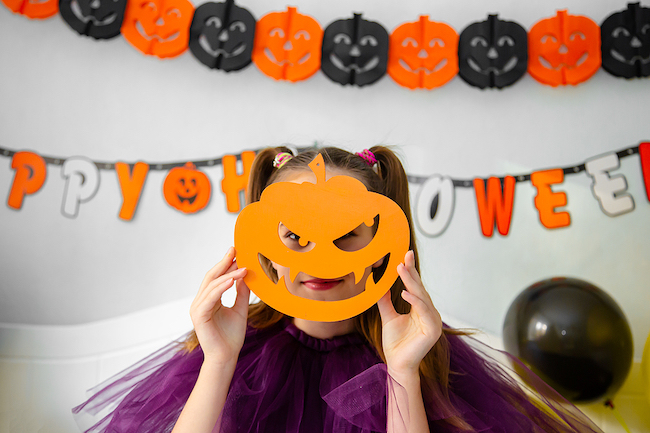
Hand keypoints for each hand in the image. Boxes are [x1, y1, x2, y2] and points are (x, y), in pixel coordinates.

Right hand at [190, 247, 249, 365]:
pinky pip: (211, 297)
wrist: (227, 357)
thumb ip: (241, 292)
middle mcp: (200, 302)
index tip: (237, 252)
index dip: (226, 264)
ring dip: (227, 274)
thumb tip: (245, 275)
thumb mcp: (240, 308)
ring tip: (242, 266)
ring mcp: (198, 308)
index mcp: (208, 300)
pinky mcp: (199, 316)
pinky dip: (221, 287)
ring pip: (212, 285)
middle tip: (235, 250)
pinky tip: (232, 279)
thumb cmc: (232, 336)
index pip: (216, 277)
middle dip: (224, 263)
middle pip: (211, 277)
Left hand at [377, 250, 441, 377]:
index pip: (415, 286)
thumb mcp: (388, 316)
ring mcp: (433, 321)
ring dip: (411, 282)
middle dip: (411, 272)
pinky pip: (424, 311)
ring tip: (401, 269)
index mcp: (420, 309)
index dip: (410, 271)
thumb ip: (385, 301)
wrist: (397, 364)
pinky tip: (405, 293)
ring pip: (422, 296)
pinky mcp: (433, 330)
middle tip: (404, 256)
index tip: (405, 254)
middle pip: (419, 288)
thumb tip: (380, 285)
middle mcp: (429, 312)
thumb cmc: (394, 343)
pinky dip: (415, 301)